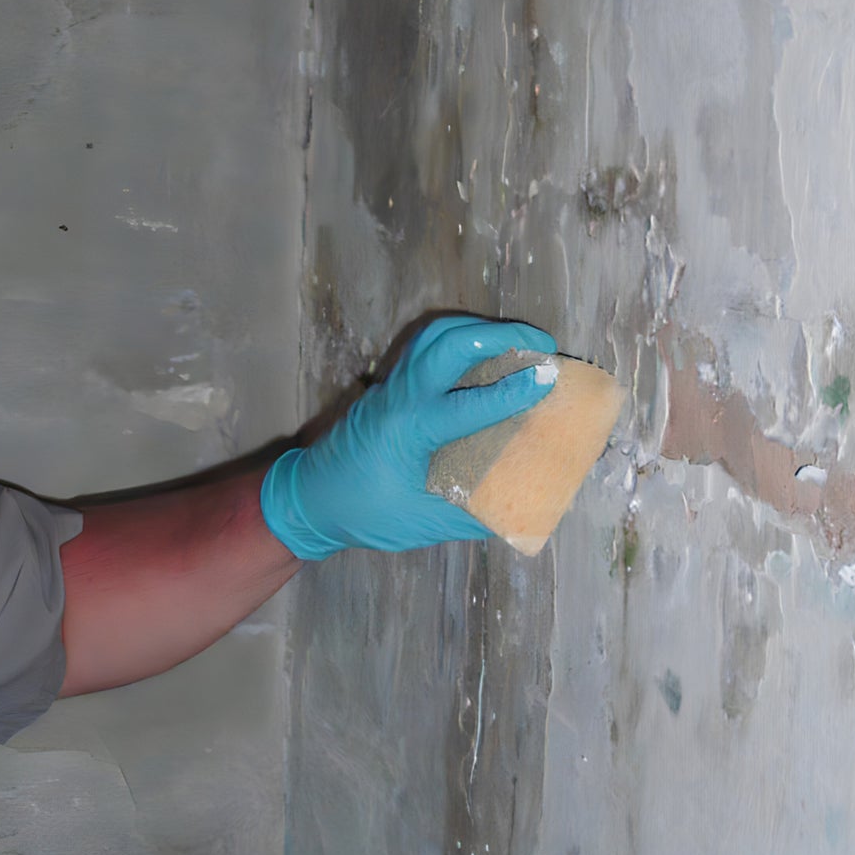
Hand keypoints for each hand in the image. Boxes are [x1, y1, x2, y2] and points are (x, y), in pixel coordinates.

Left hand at [260, 316, 557, 556]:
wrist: (306, 499)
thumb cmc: (362, 514)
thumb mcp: (420, 524)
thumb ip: (472, 519)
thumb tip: (524, 510)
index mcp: (409, 431)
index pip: (467, 405)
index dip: (511, 392)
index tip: (548, 379)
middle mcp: (400, 397)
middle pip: (449, 343)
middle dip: (500, 336)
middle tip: (544, 347)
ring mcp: (392, 384)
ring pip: (436, 334)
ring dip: (481, 330)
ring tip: (521, 342)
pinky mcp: (390, 383)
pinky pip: (428, 346)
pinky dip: (462, 338)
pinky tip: (486, 351)